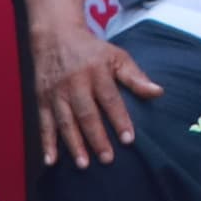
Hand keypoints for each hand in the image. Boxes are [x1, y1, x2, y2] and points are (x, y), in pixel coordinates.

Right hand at [30, 20, 162, 165]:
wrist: (55, 36)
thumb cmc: (92, 50)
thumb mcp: (116, 56)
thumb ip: (135, 77)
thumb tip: (158, 92)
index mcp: (96, 71)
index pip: (110, 98)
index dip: (119, 119)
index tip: (128, 139)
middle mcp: (75, 82)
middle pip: (86, 113)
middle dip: (96, 137)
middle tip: (107, 159)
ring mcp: (56, 92)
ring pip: (65, 121)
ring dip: (73, 144)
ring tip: (84, 164)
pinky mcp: (42, 99)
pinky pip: (43, 123)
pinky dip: (46, 143)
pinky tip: (50, 161)